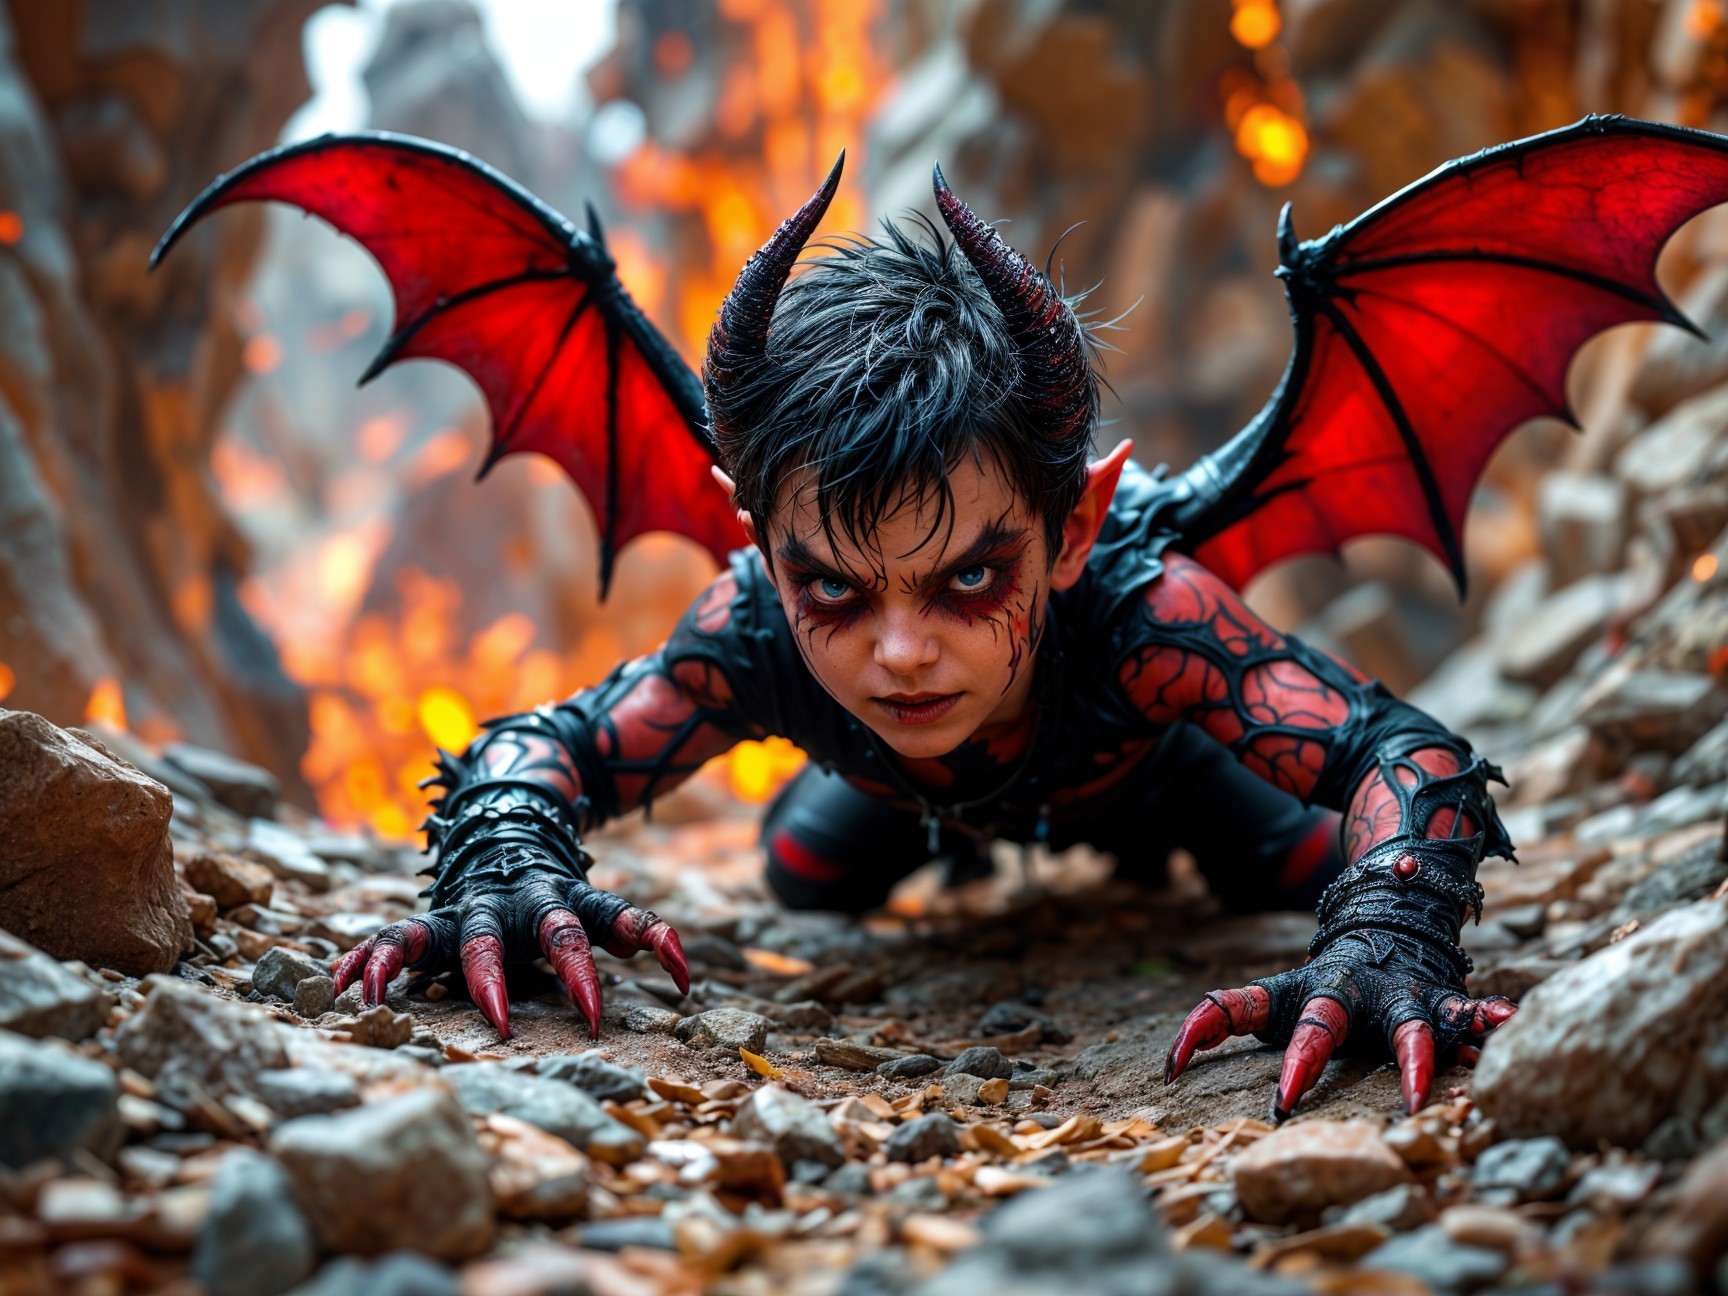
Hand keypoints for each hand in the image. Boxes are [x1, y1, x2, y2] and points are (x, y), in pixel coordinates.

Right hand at [330, 856, 688, 1040]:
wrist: (501, 825)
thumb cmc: (552, 896)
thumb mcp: (595, 906)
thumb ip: (636, 932)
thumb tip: (684, 973)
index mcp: (554, 901)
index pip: (580, 931)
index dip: (587, 972)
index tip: (593, 1019)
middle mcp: (504, 904)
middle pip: (491, 940)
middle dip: (495, 980)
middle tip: (499, 1023)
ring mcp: (461, 909)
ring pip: (430, 932)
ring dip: (400, 960)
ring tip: (371, 989)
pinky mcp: (427, 921)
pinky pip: (390, 937)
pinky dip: (366, 959)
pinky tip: (338, 984)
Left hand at [1162, 928, 1516, 1118]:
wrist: (1389, 915)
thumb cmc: (1321, 984)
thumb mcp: (1270, 998)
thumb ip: (1217, 1021)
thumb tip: (1165, 1066)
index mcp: (1295, 992)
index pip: (1236, 1004)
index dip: (1202, 1030)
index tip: (1172, 1069)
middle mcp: (1343, 991)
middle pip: (1321, 1019)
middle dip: (1304, 1056)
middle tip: (1286, 1095)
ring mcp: (1392, 994)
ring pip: (1403, 1024)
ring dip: (1411, 1058)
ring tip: (1417, 1094)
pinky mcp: (1436, 998)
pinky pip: (1463, 1011)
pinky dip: (1482, 1019)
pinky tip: (1505, 1024)